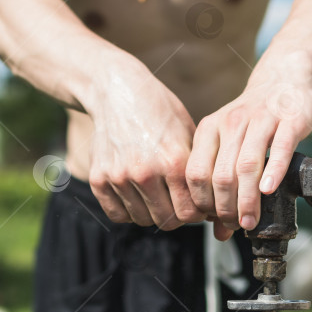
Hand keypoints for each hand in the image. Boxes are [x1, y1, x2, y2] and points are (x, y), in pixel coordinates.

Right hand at [86, 61, 204, 229]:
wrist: (116, 91)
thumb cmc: (159, 111)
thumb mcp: (188, 132)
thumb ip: (198, 168)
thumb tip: (212, 202)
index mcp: (173, 160)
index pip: (190, 213)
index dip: (196, 213)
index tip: (195, 205)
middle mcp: (145, 172)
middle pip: (167, 220)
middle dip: (176, 215)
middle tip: (177, 203)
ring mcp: (119, 176)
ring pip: (143, 219)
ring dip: (152, 213)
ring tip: (157, 197)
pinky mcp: (99, 178)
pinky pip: (117, 214)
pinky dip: (128, 212)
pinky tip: (136, 197)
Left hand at [185, 52, 311, 239]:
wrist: (281, 81)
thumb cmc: (252, 122)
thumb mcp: (229, 145)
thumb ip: (221, 184)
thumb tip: (220, 232)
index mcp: (208, 129)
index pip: (195, 173)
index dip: (203, 203)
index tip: (215, 220)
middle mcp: (230, 123)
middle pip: (221, 174)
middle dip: (227, 208)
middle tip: (237, 225)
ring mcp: (260, 120)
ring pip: (246, 165)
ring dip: (248, 199)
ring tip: (250, 221)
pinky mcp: (288, 120)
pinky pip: (278, 149)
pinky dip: (272, 172)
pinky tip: (269, 191)